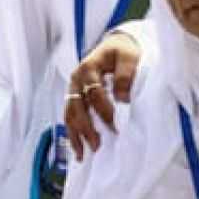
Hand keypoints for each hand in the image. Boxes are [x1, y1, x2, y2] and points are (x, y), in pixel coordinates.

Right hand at [64, 32, 141, 158]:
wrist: (116, 44)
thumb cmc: (124, 52)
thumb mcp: (129, 57)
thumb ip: (125, 75)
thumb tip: (122, 98)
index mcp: (88, 67)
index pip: (94, 93)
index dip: (104, 111)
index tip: (115, 127)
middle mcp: (76, 79)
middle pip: (76, 107)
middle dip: (86, 128)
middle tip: (97, 146)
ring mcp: (73, 89)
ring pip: (69, 114)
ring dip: (76, 134)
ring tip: (82, 154)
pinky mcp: (74, 96)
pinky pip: (70, 116)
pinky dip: (72, 132)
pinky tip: (77, 147)